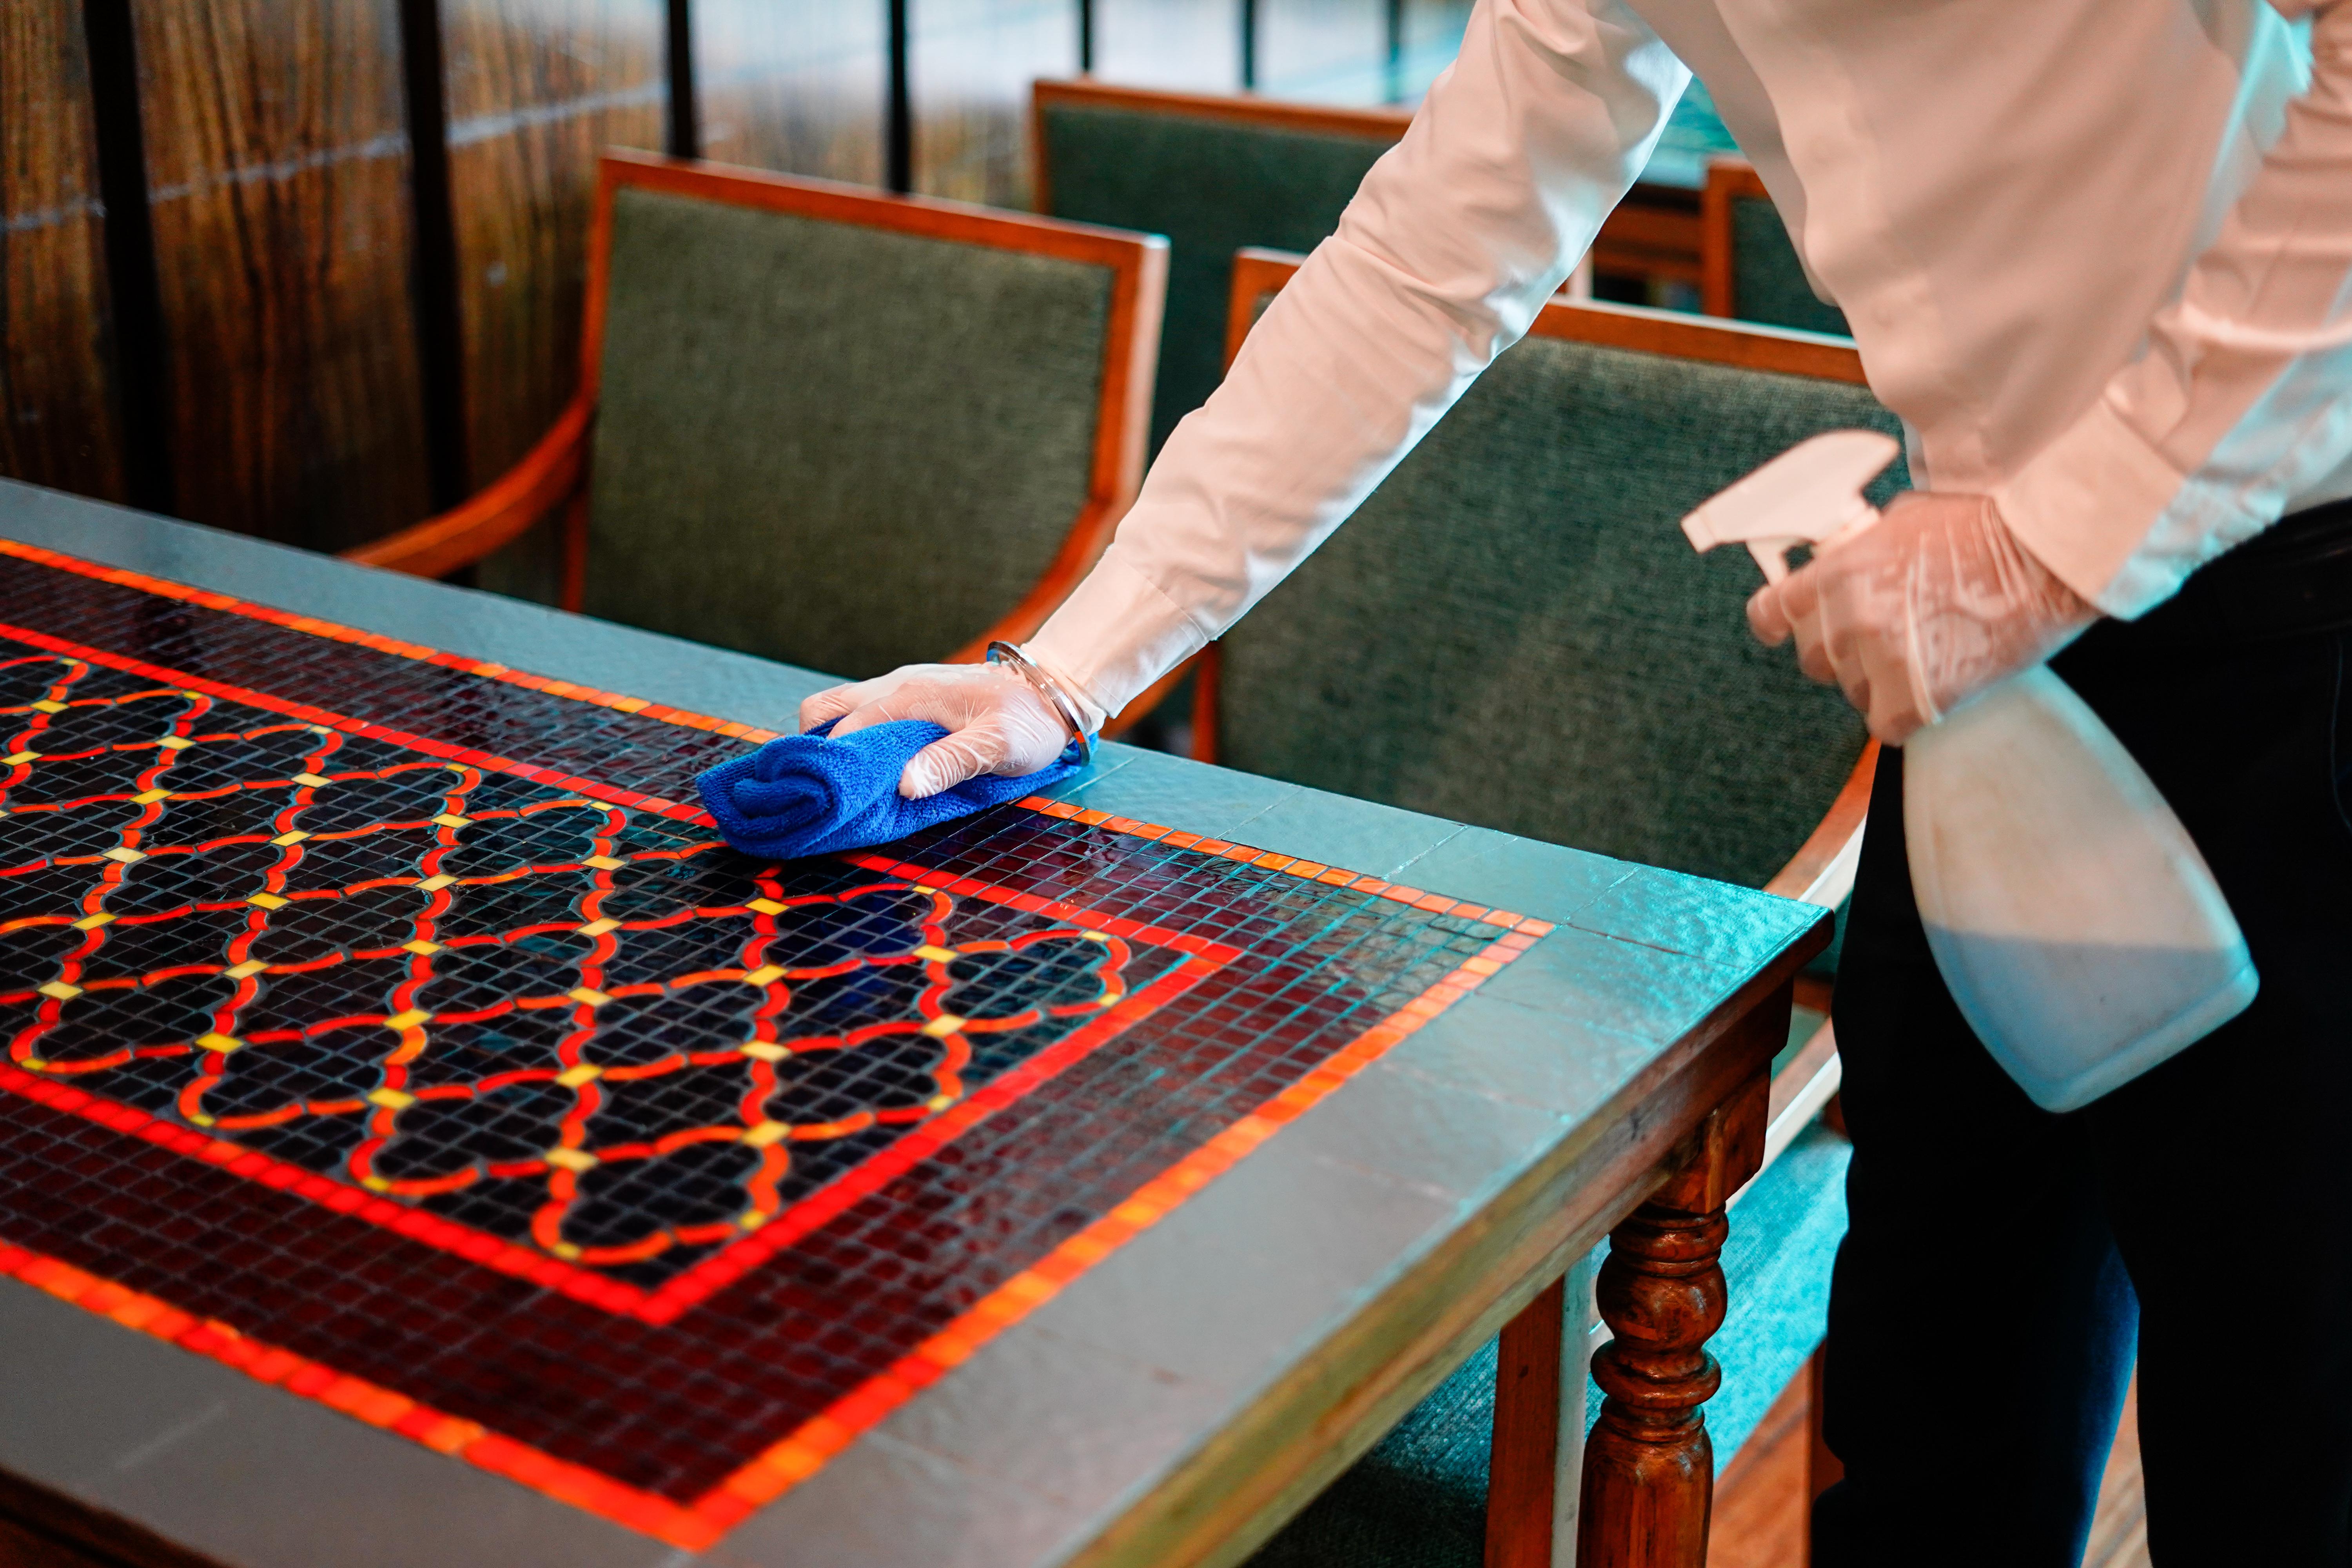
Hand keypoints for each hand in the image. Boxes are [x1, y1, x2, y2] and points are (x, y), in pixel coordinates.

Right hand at [798, 662, 1075, 799]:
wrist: (1053, 691)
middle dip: (813, 746)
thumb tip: (903, 785)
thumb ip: (951, 763)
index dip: (827, 763)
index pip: (845, 728)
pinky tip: (869, 769)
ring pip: (844, 709)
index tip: (820, 795)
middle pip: (827, 709)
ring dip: (834, 742)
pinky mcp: (913, 698)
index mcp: (909, 697)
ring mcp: (903, 689)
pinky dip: (855, 738)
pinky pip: (867, 713)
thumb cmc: (1029, 720)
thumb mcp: (997, 746)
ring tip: (840, 783)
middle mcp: (897, 687)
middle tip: (822, 788)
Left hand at [1745, 491, 2095, 743]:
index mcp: (1838, 572)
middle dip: (1843, 653)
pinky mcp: (1919, 695)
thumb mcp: (1901, 520)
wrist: (2044, 555)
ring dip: (1879, 682)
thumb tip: (1840, 564)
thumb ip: (1858, 550)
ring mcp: (1883, 657)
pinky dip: (1903, 715)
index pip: (1771, 614)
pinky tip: (1930, 690)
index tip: (1786, 631)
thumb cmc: (1983, 527)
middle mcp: (1850, 617)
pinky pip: (1885, 725)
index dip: (1779, 625)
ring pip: (1852, 692)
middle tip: (1886, 639)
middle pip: (1814, 659)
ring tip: (1924, 655)